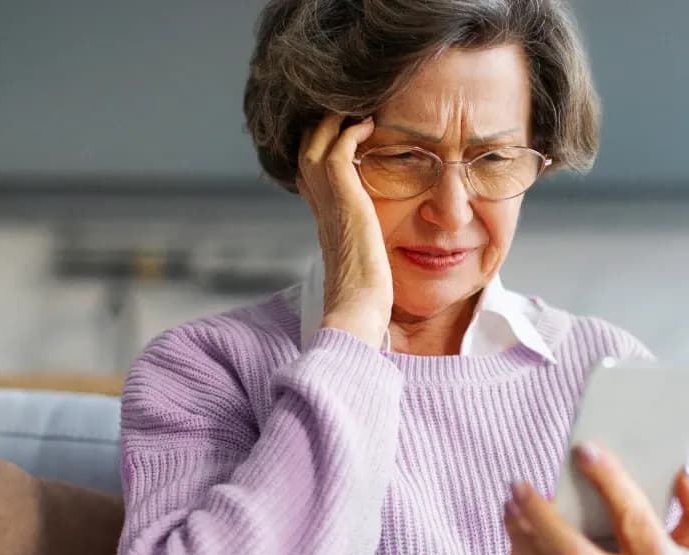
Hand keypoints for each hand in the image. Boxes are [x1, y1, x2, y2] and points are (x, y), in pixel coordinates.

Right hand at [295, 112, 392, 347]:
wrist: (358, 310)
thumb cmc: (366, 299)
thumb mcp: (365, 265)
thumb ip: (368, 248)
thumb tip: (383, 253)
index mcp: (325, 222)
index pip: (310, 176)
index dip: (320, 151)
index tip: (341, 135)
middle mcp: (320, 209)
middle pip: (305, 153)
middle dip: (322, 128)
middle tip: (347, 111)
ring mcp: (329, 203)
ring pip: (315, 145)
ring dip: (333, 123)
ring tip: (357, 109)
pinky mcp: (344, 199)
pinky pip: (338, 151)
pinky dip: (349, 132)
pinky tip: (368, 126)